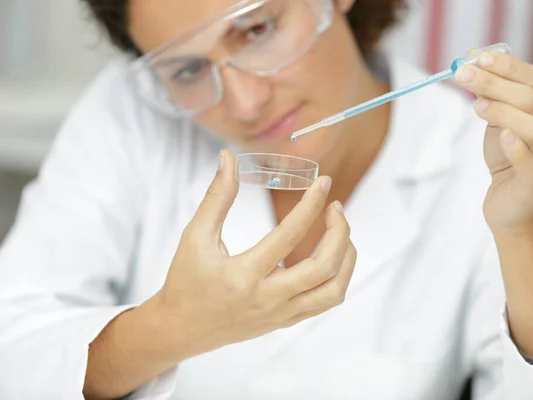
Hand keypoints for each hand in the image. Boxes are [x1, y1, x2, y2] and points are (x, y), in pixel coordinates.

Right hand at [154, 149, 355, 358]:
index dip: (311, 204)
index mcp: (243, 276)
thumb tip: (227, 157)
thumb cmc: (186, 281)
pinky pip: (325, 302)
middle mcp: (267, 299)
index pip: (288, 236)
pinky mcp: (286, 321)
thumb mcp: (195, 236)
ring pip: (333, 290)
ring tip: (340, 231)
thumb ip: (217, 196)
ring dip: (346, 258)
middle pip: (323, 267)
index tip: (324, 182)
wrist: (182, 329)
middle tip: (335, 206)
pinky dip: (338, 276)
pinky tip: (332, 255)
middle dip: (339, 232)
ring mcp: (280, 314)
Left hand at [455, 50, 532, 232]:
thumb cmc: (511, 160)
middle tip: (464, 75)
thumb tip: (472, 64)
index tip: (476, 57)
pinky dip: (518, 149)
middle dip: (496, 84)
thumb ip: (495, 97)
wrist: (514, 206)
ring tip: (477, 106)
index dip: (508, 67)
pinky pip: (532, 165)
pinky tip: (504, 136)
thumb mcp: (502, 122)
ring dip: (503, 112)